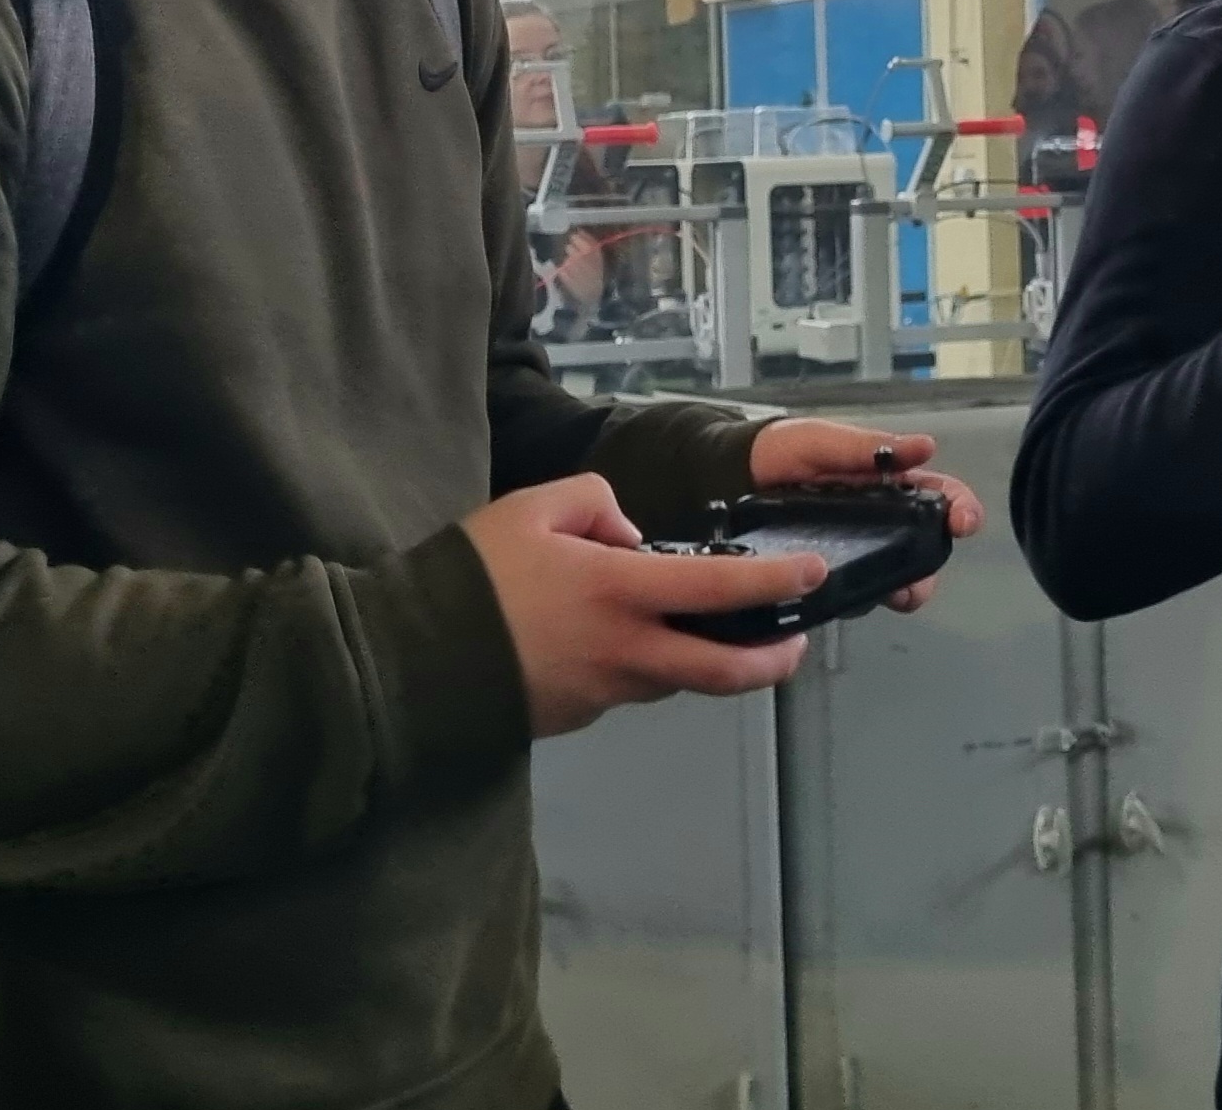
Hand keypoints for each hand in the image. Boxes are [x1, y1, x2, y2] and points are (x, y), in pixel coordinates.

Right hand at [462, 474, 821, 739]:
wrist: (409, 660)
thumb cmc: (471, 576)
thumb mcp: (534, 507)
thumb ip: (597, 504)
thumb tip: (630, 538)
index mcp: (621, 594)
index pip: (721, 591)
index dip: (775, 585)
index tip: (812, 574)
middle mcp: (625, 654)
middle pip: (723, 672)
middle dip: (770, 660)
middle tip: (792, 643)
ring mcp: (602, 694)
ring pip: (672, 679)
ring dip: (699, 659)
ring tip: (700, 628)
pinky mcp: (576, 717)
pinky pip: (624, 686)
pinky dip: (640, 664)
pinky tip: (616, 640)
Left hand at [749, 418, 987, 613]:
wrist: (726, 478)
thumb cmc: (777, 451)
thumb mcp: (819, 440)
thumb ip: (865, 446)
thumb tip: (924, 446)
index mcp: (884, 481)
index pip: (936, 494)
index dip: (958, 506)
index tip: (964, 521)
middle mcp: (878, 519)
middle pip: (924, 545)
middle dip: (932, 563)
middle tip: (923, 574)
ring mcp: (854, 550)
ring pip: (895, 575)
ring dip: (904, 587)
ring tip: (894, 593)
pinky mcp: (826, 575)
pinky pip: (854, 593)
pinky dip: (861, 598)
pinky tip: (850, 596)